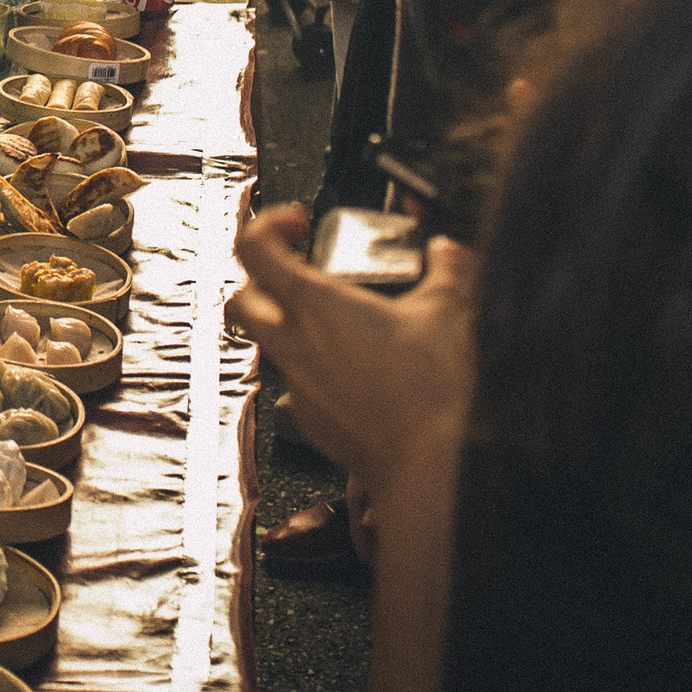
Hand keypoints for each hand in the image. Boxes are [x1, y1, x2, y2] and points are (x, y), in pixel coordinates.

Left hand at [227, 205, 477, 495]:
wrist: (430, 467)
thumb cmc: (432, 392)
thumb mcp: (450, 312)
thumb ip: (448, 271)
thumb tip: (448, 252)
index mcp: (313, 305)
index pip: (253, 247)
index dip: (267, 225)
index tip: (296, 224)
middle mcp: (293, 343)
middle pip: (241, 299)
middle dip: (261, 279)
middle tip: (299, 272)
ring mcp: (297, 386)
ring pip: (270, 344)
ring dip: (291, 326)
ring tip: (338, 324)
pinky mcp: (311, 420)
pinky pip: (298, 384)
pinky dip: (317, 369)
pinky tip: (358, 372)